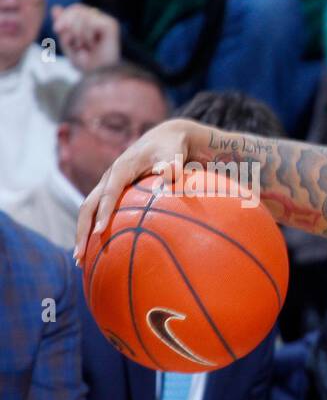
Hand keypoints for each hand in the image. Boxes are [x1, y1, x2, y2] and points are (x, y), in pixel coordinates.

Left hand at [50, 3, 119, 71]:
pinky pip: (91, 21)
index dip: (64, 16)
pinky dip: (87, 34)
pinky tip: (93, 44)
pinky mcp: (111, 25)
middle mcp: (101, 20)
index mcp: (91, 22)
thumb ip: (62, 25)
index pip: (75, 8)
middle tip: (72, 41)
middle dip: (68, 23)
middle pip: (78, 8)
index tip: (56, 29)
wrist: (99, 76)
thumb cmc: (87, 64)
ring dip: (78, 33)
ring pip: (83, 15)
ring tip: (85, 46)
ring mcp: (107, 21)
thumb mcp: (68, 43)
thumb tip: (56, 7)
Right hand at [74, 117, 206, 262]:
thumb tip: (170, 172)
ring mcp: (108, 184)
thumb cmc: (172, 148)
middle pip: (88, 206)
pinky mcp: (111, 191)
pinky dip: (93, 229)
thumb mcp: (174, 153)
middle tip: (79, 256)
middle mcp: (109, 177)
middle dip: (82, 231)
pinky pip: (98, 212)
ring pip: (88, 211)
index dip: (103, 213)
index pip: (108, 194)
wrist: (166, 138)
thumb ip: (172, 164)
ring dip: (82, 234)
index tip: (99, 233)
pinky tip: (96, 251)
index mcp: (121, 168)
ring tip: (80, 261)